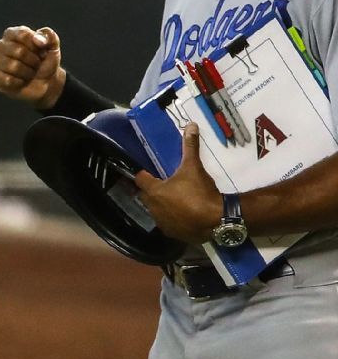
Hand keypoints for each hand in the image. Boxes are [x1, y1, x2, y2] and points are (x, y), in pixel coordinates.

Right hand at [0, 26, 65, 109]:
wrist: (45, 82)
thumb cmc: (45, 61)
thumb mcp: (52, 46)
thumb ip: (49, 36)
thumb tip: (37, 40)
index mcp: (12, 33)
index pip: (23, 34)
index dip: (36, 45)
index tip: (41, 51)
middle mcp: (0, 44)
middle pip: (19, 51)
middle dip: (33, 61)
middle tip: (36, 64)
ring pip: (13, 66)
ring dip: (28, 72)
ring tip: (29, 72)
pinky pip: (8, 80)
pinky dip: (20, 82)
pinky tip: (21, 81)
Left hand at [134, 123, 221, 243]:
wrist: (217, 220)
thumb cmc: (200, 192)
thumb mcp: (194, 167)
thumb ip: (190, 146)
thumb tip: (190, 124)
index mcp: (154, 191)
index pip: (140, 179)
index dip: (145, 175)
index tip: (150, 172)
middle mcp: (153, 207)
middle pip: (146, 196)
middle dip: (153, 190)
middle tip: (165, 185)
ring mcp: (162, 223)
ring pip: (156, 211)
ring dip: (161, 205)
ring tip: (174, 199)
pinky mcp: (172, 234)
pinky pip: (167, 224)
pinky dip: (172, 219)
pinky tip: (182, 215)